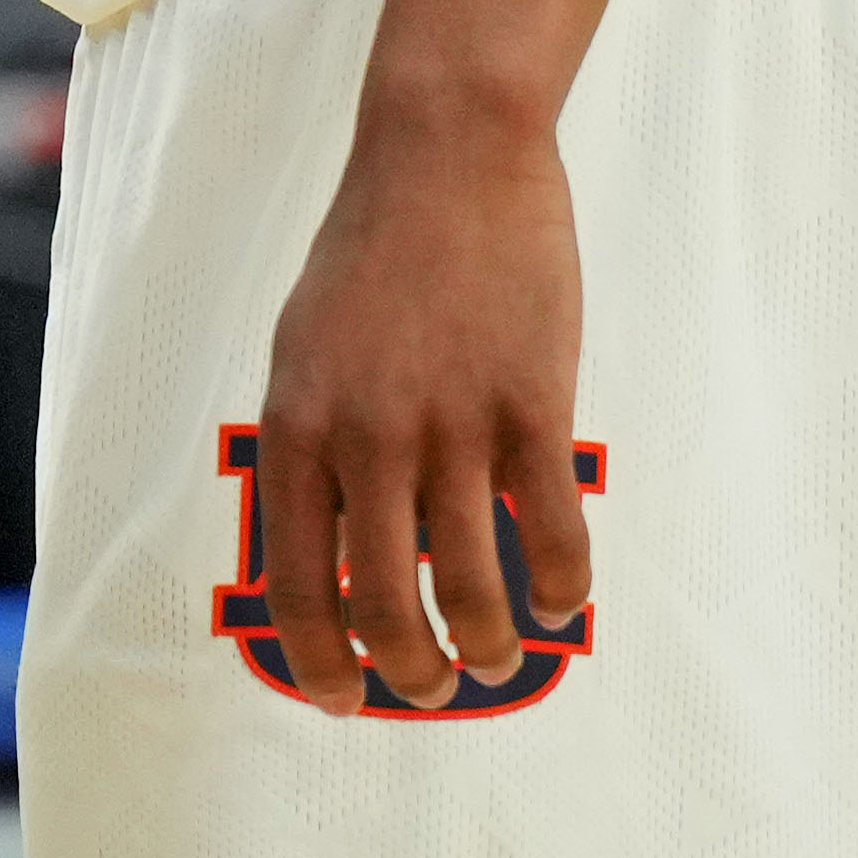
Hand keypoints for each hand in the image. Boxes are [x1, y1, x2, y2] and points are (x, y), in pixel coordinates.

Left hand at [242, 93, 591, 712]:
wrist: (446, 158)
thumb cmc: (371, 257)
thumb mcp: (303, 349)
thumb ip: (313, 444)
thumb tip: (326, 543)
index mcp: (298, 426)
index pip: (295, 583)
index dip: (318, 661)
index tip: (343, 700)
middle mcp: (366, 437)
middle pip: (382, 606)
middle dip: (410, 671)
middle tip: (434, 686)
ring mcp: (451, 424)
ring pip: (470, 585)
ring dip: (489, 644)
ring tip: (499, 656)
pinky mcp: (531, 405)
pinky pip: (549, 530)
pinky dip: (561, 585)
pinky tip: (563, 599)